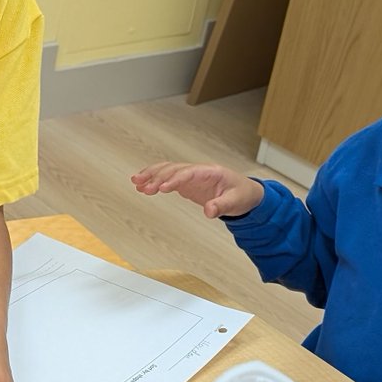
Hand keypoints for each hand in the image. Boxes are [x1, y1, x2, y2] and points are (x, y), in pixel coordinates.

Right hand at [131, 162, 263, 218]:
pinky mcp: (186, 183)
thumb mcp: (236, 202)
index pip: (188, 173)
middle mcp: (198, 171)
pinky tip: (143, 186)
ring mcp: (191, 176)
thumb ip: (221, 206)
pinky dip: (154, 181)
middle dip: (157, 177)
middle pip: (173, 169)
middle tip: (144, 187)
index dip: (174, 179)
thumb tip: (209, 212)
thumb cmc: (243, 194)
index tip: (162, 189)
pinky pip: (167, 178)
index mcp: (210, 172)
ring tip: (136, 181)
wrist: (246, 194)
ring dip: (151, 175)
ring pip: (167, 170)